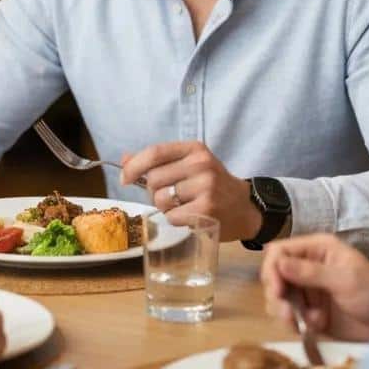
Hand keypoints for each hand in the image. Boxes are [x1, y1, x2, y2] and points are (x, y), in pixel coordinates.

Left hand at [120, 141, 261, 241]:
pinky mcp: (207, 210)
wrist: (244, 208)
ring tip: (182, 205)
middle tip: (171, 195)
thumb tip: (124, 160)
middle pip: (154, 179)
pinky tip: (190, 215)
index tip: (125, 178)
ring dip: (165, 207)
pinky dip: (175, 219)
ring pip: (161, 199)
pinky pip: (172, 216)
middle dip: (154, 191)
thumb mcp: (189, 165)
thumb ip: (158, 161)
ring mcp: (206, 187)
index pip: (155, 153)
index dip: (134, 166)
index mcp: (194, 149)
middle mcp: (201, 164)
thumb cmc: (212, 185)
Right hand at [260, 234, 368, 341]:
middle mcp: (307, 266)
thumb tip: (279, 263)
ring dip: (283, 311)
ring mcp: (307, 290)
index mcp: (316, 249)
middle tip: (287, 314)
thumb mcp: (345, 280)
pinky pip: (289, 315)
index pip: (280, 251)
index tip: (278, 290)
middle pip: (274, 275)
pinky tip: (313, 328)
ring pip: (278, 297)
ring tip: (300, 324)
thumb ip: (311, 272)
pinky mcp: (309, 311)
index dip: (273, 269)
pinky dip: (294, 323)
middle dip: (276, 294)